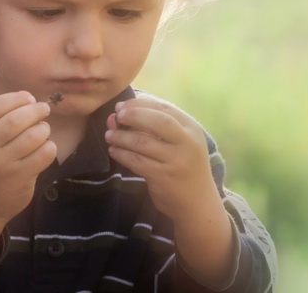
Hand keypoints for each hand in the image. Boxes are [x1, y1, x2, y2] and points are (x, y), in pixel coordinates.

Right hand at [0, 91, 56, 255]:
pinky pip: (44, 155)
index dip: (15, 98)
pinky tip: (46, 148)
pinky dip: (50, 147)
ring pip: (32, 137)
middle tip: (44, 109)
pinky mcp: (20, 178)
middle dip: (35, 110)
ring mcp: (4, 165)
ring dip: (43, 129)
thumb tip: (29, 99)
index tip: (28, 98)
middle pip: (15, 120)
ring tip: (43, 131)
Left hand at [104, 96, 217, 219]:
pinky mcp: (163, 177)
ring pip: (142, 141)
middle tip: (115, 117)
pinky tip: (114, 150)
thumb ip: (156, 124)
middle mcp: (187, 143)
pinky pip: (136, 160)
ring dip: (121, 136)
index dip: (139, 104)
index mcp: (192, 128)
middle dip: (133, 115)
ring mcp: (176, 160)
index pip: (164, 107)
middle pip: (157, 121)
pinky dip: (121, 153)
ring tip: (109, 135)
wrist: (197, 203)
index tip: (121, 106)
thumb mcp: (181, 141)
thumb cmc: (183, 166)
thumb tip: (121, 110)